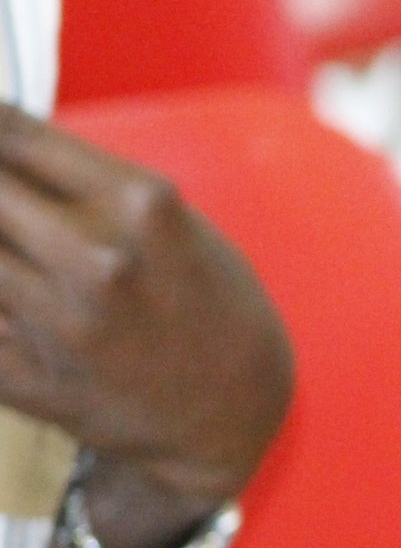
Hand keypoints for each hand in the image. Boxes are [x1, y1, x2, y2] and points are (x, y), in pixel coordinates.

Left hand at [0, 107, 288, 522]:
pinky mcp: (25, 374)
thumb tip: (2, 153)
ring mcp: (57, 321)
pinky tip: (10, 298)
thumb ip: (89, 187)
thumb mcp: (175, 225)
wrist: (230, 410)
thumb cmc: (207, 304)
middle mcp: (97, 258)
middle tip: (4, 206)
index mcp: (141, 207)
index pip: (17, 137)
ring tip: (15, 251)